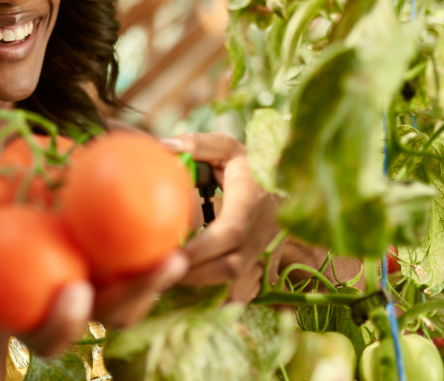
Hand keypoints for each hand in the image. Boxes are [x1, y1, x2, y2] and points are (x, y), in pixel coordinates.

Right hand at [0, 241, 187, 356]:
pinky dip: (152, 226)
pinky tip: (167, 191)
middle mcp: (70, 308)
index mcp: (31, 322)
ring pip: (134, 286)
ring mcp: (91, 283)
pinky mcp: (103, 255)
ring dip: (161, 268)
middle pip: (114, 315)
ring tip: (183, 235)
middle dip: (142, 294)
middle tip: (167, 262)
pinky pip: (133, 244)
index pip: (52, 336)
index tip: (76, 293)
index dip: (66, 323)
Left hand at [162, 132, 282, 301]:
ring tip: (165, 279)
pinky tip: (191, 293)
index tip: (173, 254)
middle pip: (231, 264)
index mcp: (251, 200)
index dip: (202, 248)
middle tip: (158, 271)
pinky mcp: (258, 263)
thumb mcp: (226, 147)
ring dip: (200, 283)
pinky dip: (218, 298)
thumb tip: (162, 147)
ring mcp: (262, 250)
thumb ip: (196, 145)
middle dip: (194, 273)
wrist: (286, 182)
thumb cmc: (247, 162)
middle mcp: (261, 230)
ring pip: (235, 280)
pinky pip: (241, 289)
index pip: (231, 231)